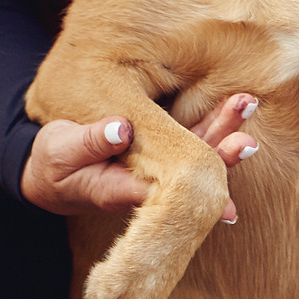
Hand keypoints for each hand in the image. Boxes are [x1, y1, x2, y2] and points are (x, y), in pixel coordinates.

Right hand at [20, 92, 260, 220]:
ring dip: (223, 132)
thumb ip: (89, 141)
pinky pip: (190, 141)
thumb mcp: (60, 151)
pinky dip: (212, 124)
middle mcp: (146, 185)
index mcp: (120, 190)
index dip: (191, 190)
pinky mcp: (159, 154)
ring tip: (246, 104)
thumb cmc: (54, 162)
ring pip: (197, 155)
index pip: (162, 194)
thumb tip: (122, 129)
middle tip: (246, 141)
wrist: (51, 173)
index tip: (216, 185)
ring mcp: (156, 170)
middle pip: (191, 175)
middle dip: (221, 156)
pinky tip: (233, 106)